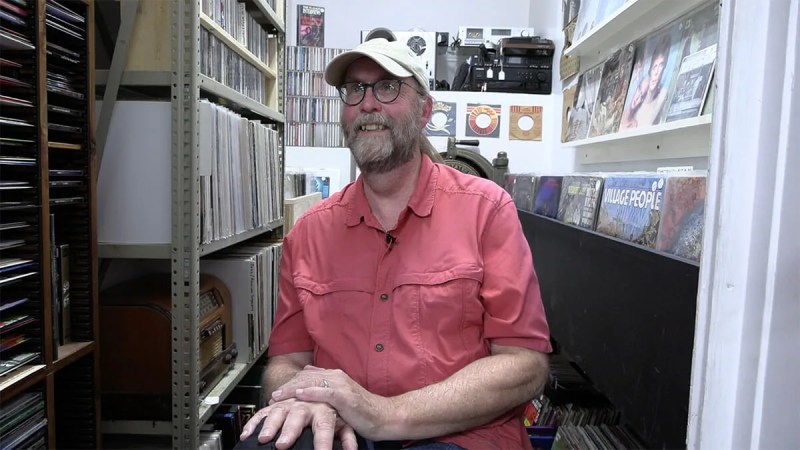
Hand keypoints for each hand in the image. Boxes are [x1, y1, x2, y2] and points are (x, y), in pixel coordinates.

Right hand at [239, 398, 357, 449]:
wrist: (320, 384)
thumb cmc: (333, 409)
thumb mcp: (344, 421)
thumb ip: (347, 435)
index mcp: (324, 409)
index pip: (324, 427)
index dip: (322, 442)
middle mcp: (306, 404)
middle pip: (298, 417)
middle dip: (290, 430)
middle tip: (283, 445)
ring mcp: (291, 402)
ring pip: (279, 410)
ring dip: (271, 424)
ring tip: (264, 437)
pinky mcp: (279, 404)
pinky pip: (265, 410)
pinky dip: (256, 421)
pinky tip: (247, 433)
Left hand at [271, 366, 393, 439]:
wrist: (384, 417)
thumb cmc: (364, 411)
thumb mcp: (342, 398)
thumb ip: (326, 388)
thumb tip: (308, 380)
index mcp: (335, 376)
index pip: (308, 376)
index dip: (292, 383)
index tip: (278, 393)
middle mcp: (337, 377)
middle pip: (307, 378)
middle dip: (289, 386)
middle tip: (273, 396)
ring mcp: (342, 385)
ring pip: (313, 383)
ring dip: (294, 389)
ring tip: (280, 396)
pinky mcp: (346, 396)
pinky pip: (325, 392)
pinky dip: (311, 393)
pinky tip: (300, 395)